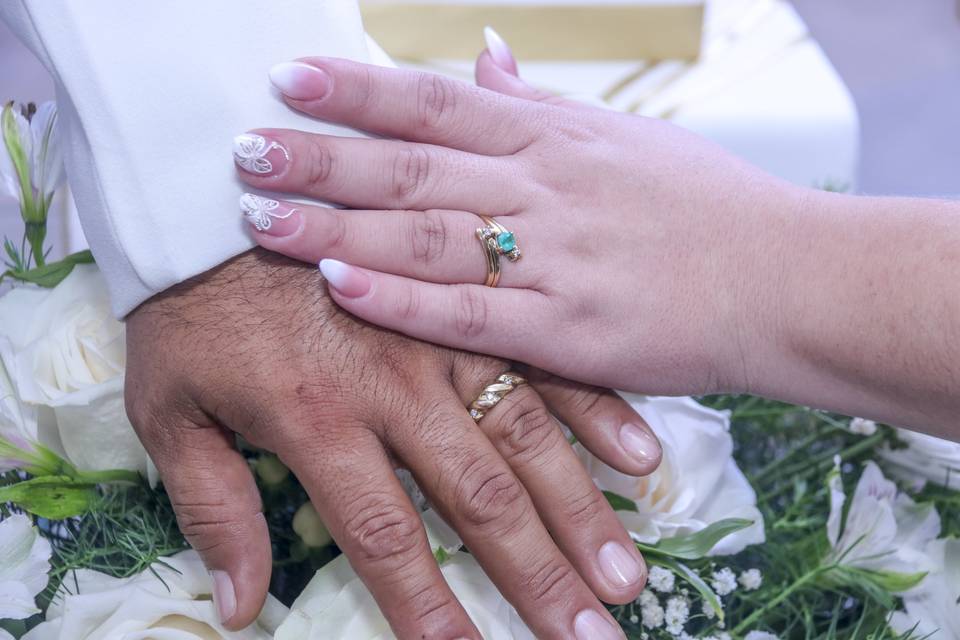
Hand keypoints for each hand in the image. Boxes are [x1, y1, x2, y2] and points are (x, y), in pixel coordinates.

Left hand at [125, 249, 661, 638]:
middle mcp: (397, 387)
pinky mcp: (465, 300)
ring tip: (626, 574)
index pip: (386, 535)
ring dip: (580, 510)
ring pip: (525, 436)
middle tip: (589, 636)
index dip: (429, 608)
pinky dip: (592, 408)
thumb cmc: (191, 303)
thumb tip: (238, 606)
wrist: (211, 191)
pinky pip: (539, 358)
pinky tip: (637, 455)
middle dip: (538, 575)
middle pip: (479, 498)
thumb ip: (212, 507)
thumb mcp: (170, 407)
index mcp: (321, 420)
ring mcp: (441, 339)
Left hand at [236, 53, 800, 397]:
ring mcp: (556, 259)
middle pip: (413, 165)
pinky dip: (402, 298)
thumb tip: (478, 54)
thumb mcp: (625, 139)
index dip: (357, 89)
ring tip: (259, 217)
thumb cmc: (707, 208)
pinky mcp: (570, 331)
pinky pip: (470, 313)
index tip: (285, 77)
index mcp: (556, 139)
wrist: (788, 278)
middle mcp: (546, 189)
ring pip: (427, 234)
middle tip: (243, 149)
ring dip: (338, 223)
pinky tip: (339, 284)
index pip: (437, 103)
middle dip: (322, 156)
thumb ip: (539, 103)